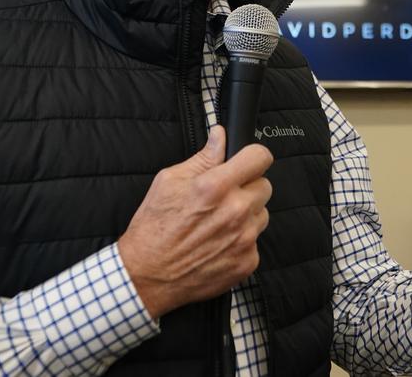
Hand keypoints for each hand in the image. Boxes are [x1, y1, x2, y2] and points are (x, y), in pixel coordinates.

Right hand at [118, 125, 272, 317]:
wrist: (147, 276)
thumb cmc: (153, 228)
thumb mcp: (169, 182)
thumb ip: (203, 157)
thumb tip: (220, 136)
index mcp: (216, 187)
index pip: (260, 157)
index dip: (253, 156)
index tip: (246, 161)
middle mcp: (235, 212)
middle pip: (264, 185)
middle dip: (247, 187)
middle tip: (224, 197)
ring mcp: (244, 239)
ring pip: (262, 214)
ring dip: (247, 215)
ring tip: (218, 222)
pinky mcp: (247, 262)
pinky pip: (256, 241)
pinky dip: (241, 241)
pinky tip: (218, 243)